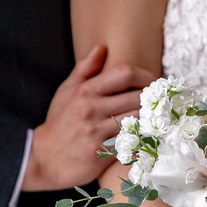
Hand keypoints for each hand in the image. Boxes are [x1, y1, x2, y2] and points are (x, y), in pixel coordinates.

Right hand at [24, 45, 156, 190]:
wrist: (43, 158)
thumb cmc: (59, 123)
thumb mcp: (66, 91)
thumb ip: (85, 69)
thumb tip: (102, 47)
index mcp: (85, 91)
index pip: (124, 73)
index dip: (146, 76)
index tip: (154, 83)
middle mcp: (91, 109)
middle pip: (137, 96)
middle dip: (154, 99)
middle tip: (163, 102)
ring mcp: (97, 131)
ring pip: (138, 119)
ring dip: (152, 119)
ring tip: (159, 118)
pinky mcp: (101, 152)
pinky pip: (131, 141)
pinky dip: (143, 137)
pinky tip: (148, 136)